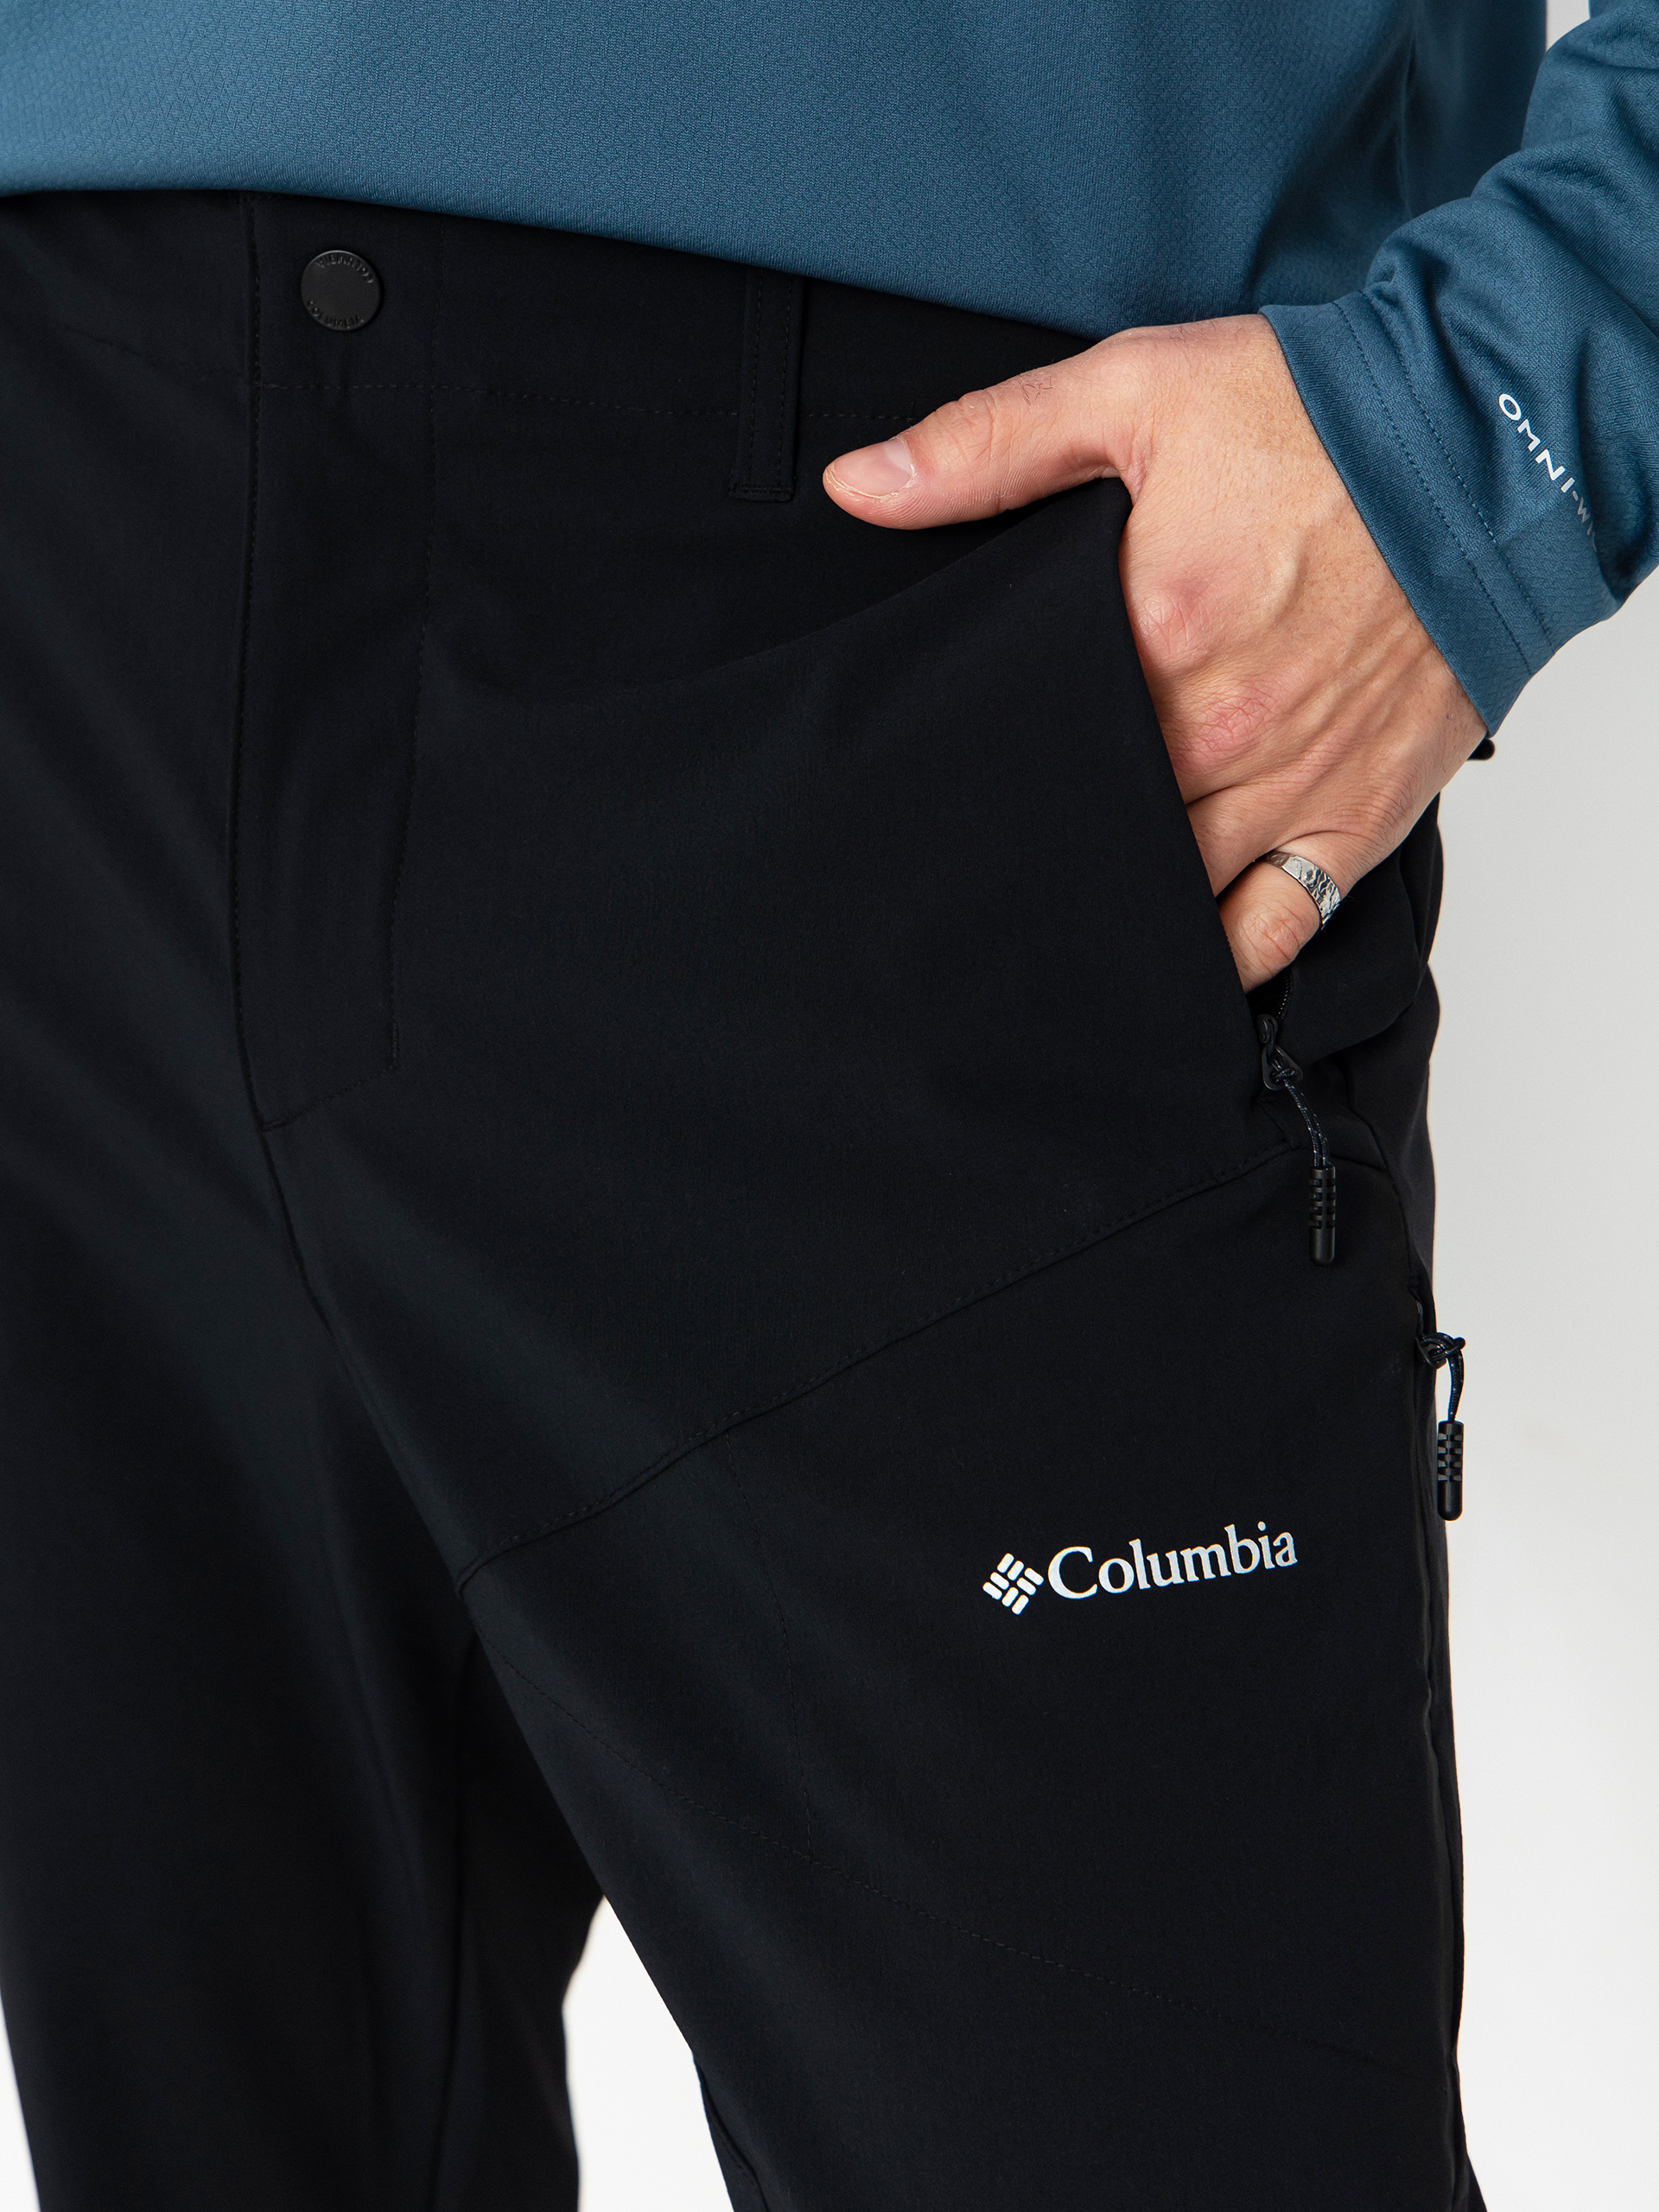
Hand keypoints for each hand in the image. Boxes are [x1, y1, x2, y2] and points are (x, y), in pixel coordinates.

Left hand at [823, 315, 1483, 990]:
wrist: (1494, 443)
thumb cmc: (1320, 413)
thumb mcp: (1135, 389)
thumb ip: (987, 444)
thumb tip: (856, 486)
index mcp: (1150, 635)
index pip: (1021, 740)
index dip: (971, 768)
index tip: (935, 784)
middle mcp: (1217, 731)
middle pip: (1087, 829)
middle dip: (1031, 847)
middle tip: (977, 863)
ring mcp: (1289, 787)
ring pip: (1166, 895)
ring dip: (1109, 907)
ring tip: (1051, 918)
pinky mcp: (1357, 815)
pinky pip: (1273, 930)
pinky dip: (1215, 960)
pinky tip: (1163, 961)